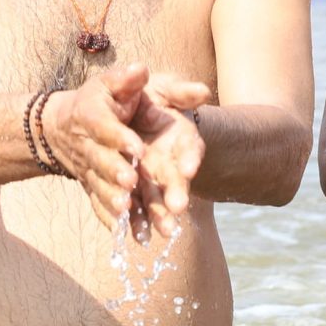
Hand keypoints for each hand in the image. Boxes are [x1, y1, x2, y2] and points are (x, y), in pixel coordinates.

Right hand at [43, 65, 161, 231]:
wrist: (58, 127)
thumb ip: (126, 78)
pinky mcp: (91, 186)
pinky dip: (110, 219)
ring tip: (127, 210)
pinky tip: (125, 233)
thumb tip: (140, 69)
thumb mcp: (108, 84)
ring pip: (100, 185)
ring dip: (112, 198)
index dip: (119, 136)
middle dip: (115, 171)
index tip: (136, 146)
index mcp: (92, 116)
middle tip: (131, 181)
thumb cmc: (94, 101)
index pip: (104, 127)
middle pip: (101, 160)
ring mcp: (88, 169)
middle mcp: (87, 145)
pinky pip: (99, 203)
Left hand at [127, 75, 212, 241]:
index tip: (188, 169)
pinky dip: (136, 221)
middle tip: (178, 209)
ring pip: (158, 198)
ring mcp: (153, 177)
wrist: (123, 112)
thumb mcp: (161, 87)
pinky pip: (136, 207)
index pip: (190, 147)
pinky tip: (135, 237)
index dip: (190, 157)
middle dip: (177, 193)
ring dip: (160, 215)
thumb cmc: (147, 95)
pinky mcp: (136, 189)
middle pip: (176, 179)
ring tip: (163, 233)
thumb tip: (202, 91)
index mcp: (180, 135)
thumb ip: (178, 90)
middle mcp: (170, 160)